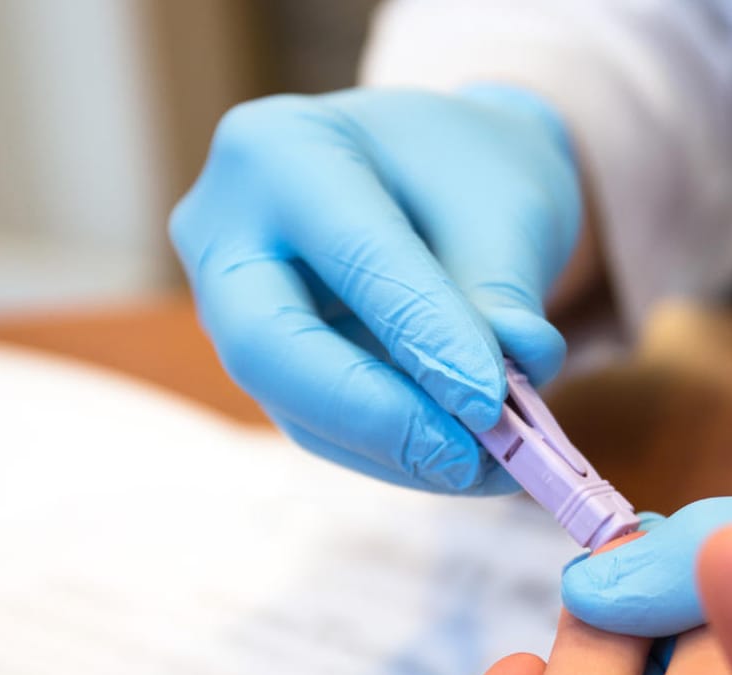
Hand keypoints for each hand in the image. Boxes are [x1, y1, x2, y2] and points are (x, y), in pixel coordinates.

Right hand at [170, 86, 581, 492]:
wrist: (442, 174)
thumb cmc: (469, 172)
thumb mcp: (505, 208)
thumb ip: (498, 301)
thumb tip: (499, 405)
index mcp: (281, 149)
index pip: (354, 254)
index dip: (423, 337)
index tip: (491, 401)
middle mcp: (227, 226)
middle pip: (268, 344)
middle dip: (373, 414)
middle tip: (466, 457)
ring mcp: (230, 304)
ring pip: (292, 404)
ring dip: (396, 450)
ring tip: (489, 468)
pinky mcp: (264, 366)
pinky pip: (317, 426)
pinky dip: (394, 454)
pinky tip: (460, 465)